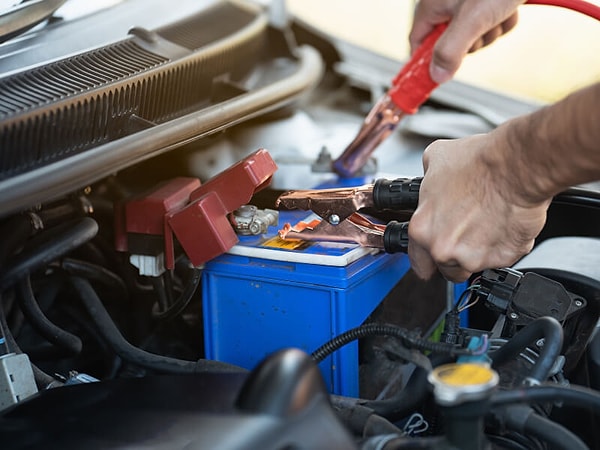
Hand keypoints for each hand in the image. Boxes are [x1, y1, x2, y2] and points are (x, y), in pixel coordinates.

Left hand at [407, 131, 550, 281]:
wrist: (515, 167)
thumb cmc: (479, 163)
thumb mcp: (434, 160)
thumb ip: (426, 184)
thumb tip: (429, 181)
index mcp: (422, 229)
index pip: (418, 261)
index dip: (427, 257)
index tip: (434, 255)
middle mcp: (443, 249)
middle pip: (446, 267)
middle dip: (455, 253)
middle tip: (466, 231)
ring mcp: (473, 257)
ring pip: (473, 265)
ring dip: (478, 252)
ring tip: (487, 223)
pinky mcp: (502, 258)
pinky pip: (502, 259)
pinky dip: (504, 246)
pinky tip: (503, 223)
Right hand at [409, 0, 523, 82]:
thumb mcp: (471, 20)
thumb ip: (450, 51)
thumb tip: (436, 76)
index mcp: (431, 6)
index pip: (417, 44)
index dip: (426, 62)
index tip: (437, 77)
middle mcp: (447, 5)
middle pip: (449, 44)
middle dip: (471, 43)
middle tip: (480, 30)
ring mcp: (468, 4)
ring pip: (474, 36)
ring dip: (490, 31)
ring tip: (499, 12)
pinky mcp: (488, 2)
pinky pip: (492, 24)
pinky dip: (503, 20)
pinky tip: (509, 7)